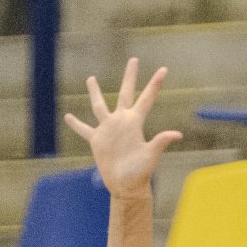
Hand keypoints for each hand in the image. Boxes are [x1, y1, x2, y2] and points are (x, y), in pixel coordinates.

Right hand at [65, 59, 180, 199]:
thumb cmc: (140, 172)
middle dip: (129, 77)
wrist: (125, 186)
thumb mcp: (150, 156)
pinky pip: (84, 130)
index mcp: (135, 122)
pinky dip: (76, 124)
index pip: (146, 99)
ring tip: (90, 78)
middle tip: (133, 60)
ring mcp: (108, 129)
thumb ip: (161, 142)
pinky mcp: (97, 140)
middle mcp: (122, 121)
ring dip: (95, 93)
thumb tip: (178, 135)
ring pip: (99, 106)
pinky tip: (68, 116)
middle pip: (125, 93)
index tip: (164, 70)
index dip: (155, 85)